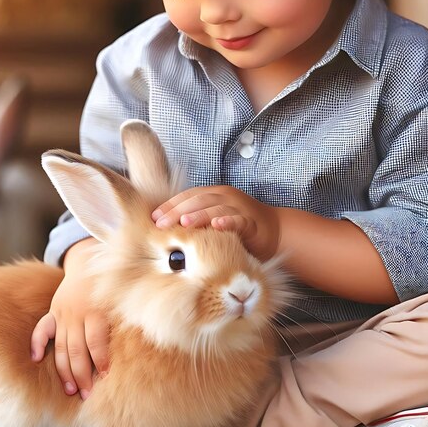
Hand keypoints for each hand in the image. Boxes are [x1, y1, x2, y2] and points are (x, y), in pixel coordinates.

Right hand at [30, 238, 108, 398]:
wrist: (89, 261)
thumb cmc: (110, 288)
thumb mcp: (119, 301)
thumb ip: (122, 321)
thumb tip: (138, 347)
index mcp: (97, 312)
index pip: (96, 342)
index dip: (100, 362)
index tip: (105, 378)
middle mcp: (78, 314)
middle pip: (77, 350)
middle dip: (81, 375)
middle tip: (86, 395)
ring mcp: (63, 313)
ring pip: (60, 346)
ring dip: (64, 370)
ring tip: (71, 389)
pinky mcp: (53, 311)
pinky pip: (41, 328)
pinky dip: (37, 342)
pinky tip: (36, 359)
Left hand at [151, 186, 279, 260]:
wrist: (274, 231)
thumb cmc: (238, 228)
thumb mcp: (213, 221)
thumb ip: (196, 222)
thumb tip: (167, 231)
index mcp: (213, 194)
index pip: (187, 196)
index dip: (170, 205)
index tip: (153, 217)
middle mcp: (225, 197)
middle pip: (197, 200)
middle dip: (177, 211)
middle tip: (161, 223)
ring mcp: (239, 207)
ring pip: (216, 208)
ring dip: (199, 214)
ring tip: (184, 223)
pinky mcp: (251, 221)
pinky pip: (238, 220)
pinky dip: (228, 221)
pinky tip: (217, 225)